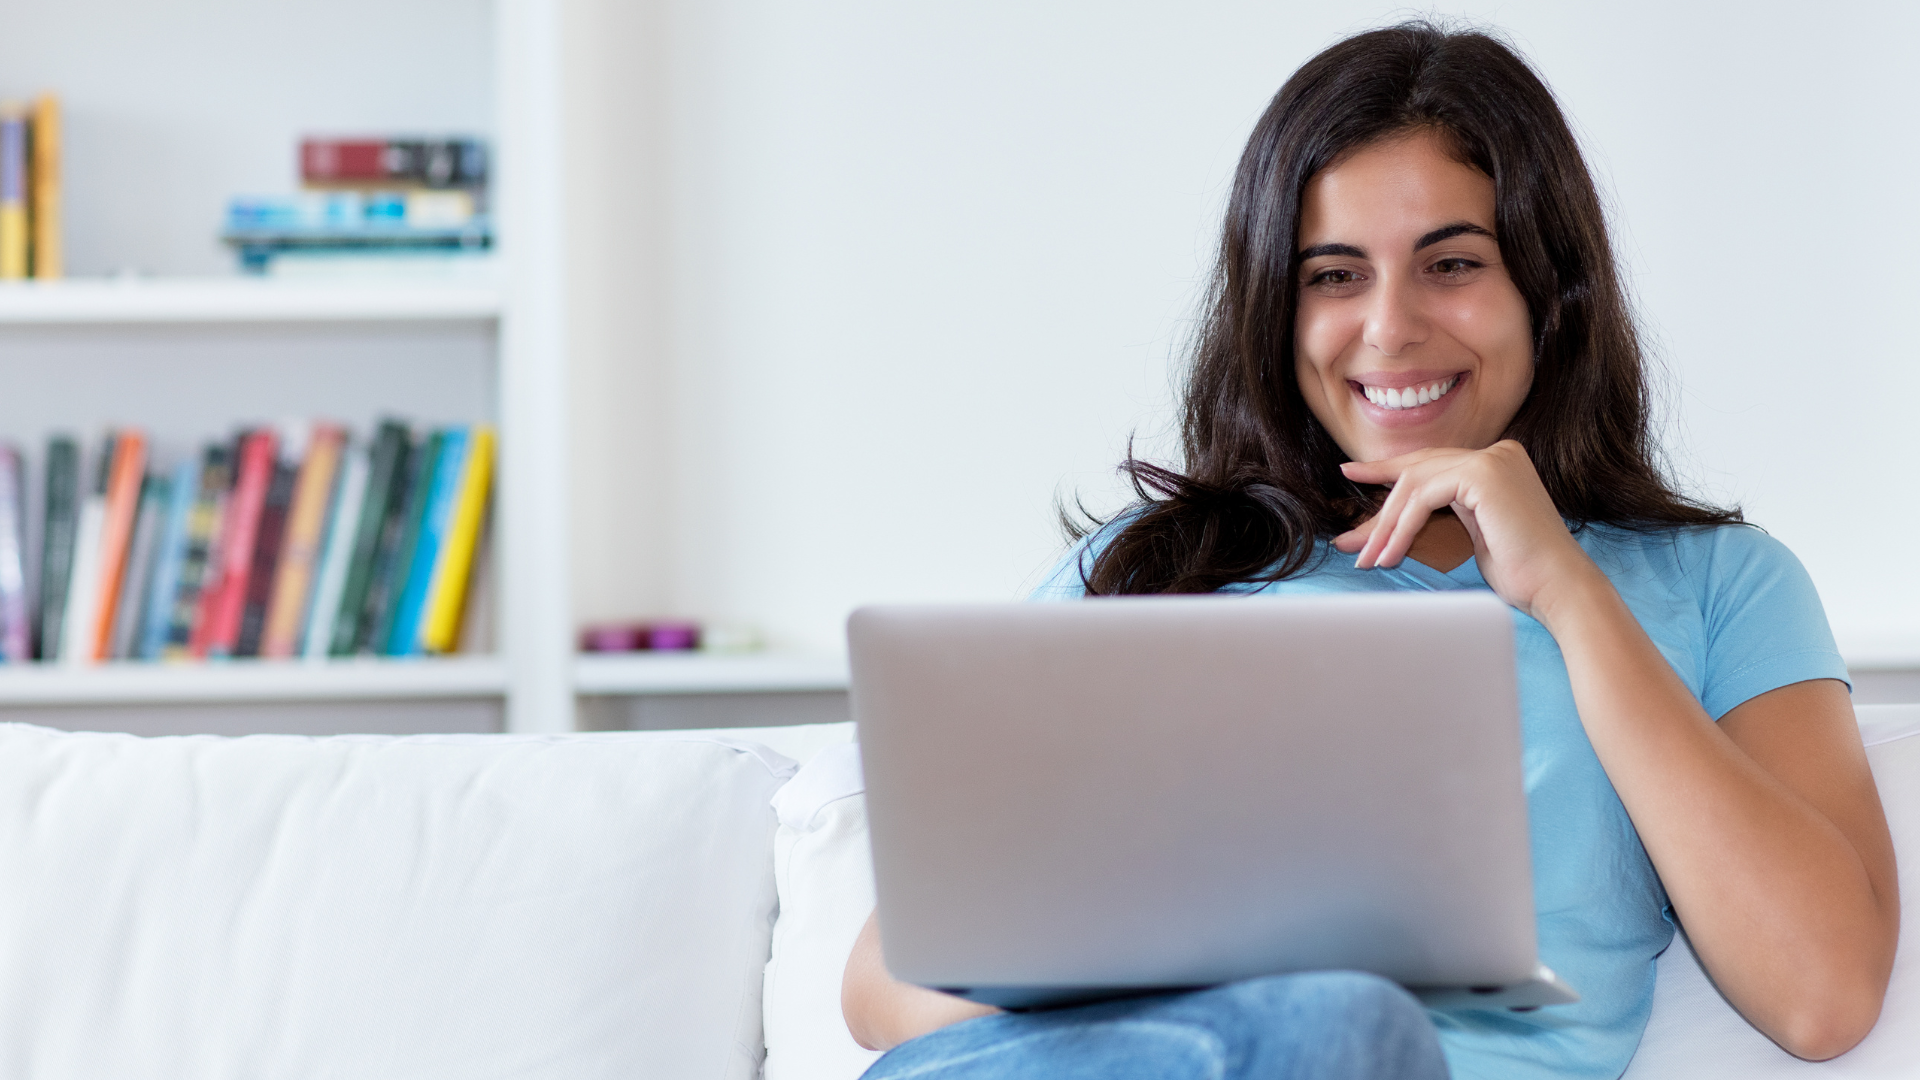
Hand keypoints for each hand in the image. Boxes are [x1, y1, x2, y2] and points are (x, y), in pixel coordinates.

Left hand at [1333, 440, 1603, 620]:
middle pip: (1417, 471)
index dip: (1388, 471)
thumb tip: (1388, 522)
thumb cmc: (1523, 573)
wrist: (1559, 589)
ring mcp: (1492, 458)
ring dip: (1386, 526)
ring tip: (1369, 559)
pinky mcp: (1484, 474)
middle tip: (1348, 536)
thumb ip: (1439, 514)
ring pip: (1415, 484)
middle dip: (1378, 506)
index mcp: (1496, 462)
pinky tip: (1390, 554)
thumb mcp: (1471, 535)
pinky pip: (1423, 497)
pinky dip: (1402, 528)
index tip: (1351, 475)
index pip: (1431, 464)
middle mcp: (1496, 452)